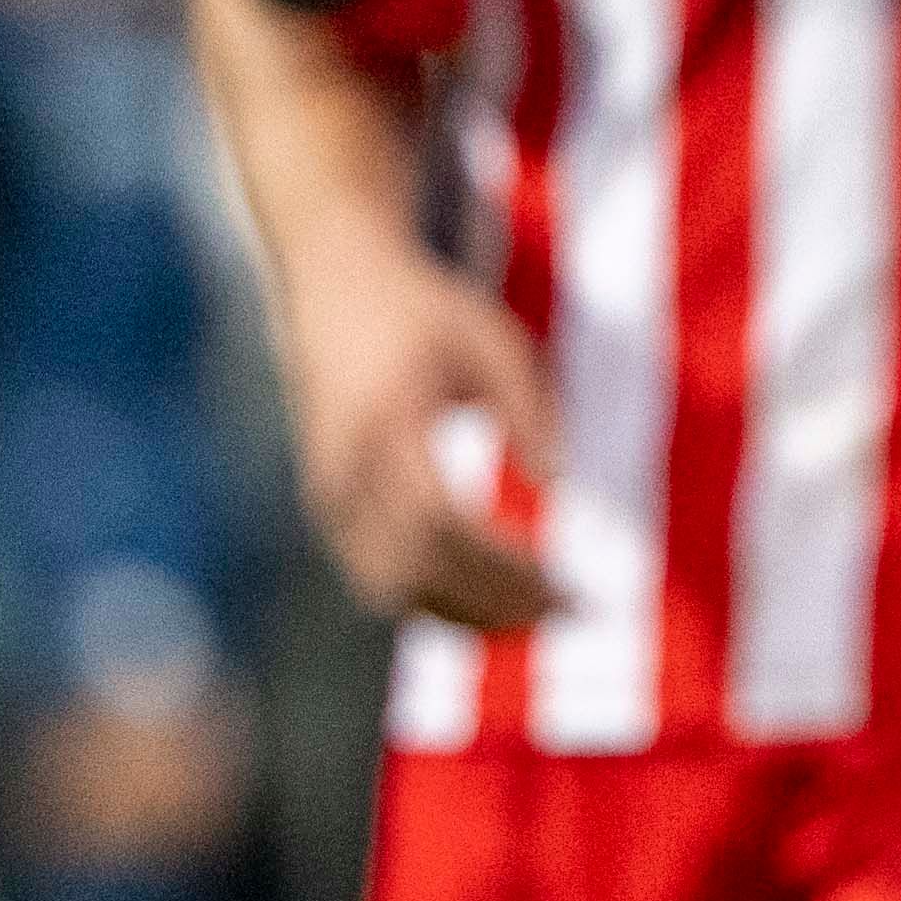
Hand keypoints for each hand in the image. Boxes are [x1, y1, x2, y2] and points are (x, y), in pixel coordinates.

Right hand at [282, 243, 559, 631]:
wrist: (337, 286)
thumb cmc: (428, 312)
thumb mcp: (492, 340)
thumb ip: (528, 410)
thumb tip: (557, 486)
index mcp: (386, 425)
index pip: (442, 525)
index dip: (504, 569)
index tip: (568, 587)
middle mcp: (344, 471)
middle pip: (416, 570)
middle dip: (495, 604)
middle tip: (573, 610)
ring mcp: (327, 494)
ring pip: (389, 588)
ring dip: (464, 614)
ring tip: (541, 614)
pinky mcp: (327, 505)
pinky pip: (375, 575)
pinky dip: (433, 599)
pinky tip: (493, 599)